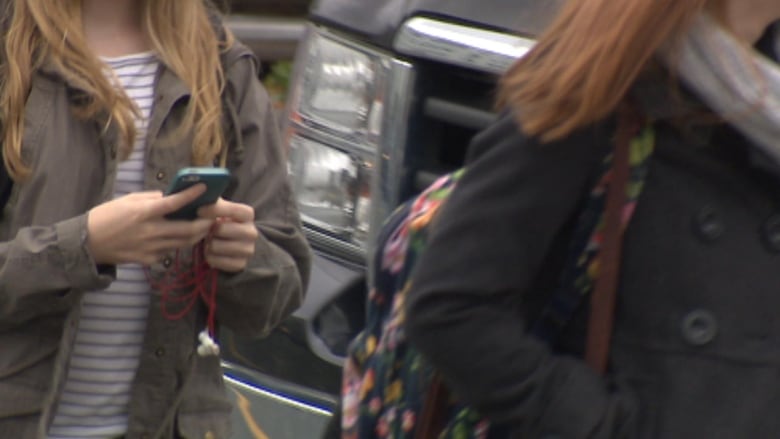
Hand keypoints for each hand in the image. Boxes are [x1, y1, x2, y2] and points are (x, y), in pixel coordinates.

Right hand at [87, 185, 214, 264]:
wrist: (87, 243)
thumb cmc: (106, 217)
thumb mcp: (127, 200)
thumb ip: (151, 198)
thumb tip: (171, 196)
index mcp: (144, 213)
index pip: (174, 203)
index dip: (192, 195)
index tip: (205, 188)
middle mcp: (151, 231)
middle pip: (189, 229)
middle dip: (206, 223)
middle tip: (213, 217)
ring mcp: (151, 248)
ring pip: (184, 243)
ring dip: (197, 235)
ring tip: (203, 226)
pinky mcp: (149, 260)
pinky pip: (170, 251)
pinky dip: (178, 243)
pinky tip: (180, 237)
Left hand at [197, 198, 258, 272]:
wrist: (234, 243)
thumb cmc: (222, 221)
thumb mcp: (220, 208)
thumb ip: (214, 200)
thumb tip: (200, 192)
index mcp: (248, 215)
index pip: (234, 209)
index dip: (215, 210)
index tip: (199, 210)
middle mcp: (252, 232)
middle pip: (221, 229)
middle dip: (210, 230)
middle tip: (209, 230)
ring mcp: (248, 250)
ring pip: (216, 246)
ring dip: (208, 244)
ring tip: (210, 241)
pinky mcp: (241, 264)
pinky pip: (216, 261)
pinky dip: (209, 257)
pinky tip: (212, 252)